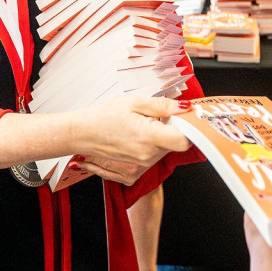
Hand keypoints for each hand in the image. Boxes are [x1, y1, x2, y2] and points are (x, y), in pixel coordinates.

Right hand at [67, 97, 192, 184]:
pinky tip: (141, 133)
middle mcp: (148, 155)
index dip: (188, 126)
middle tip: (159, 115)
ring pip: (168, 149)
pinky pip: (157, 154)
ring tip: (145, 123)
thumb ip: (163, 106)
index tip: (183, 116)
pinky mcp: (139, 167)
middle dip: (174, 127)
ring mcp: (143, 163)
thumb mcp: (135, 103)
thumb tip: (185, 108)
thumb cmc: (104, 117)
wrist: (83, 134)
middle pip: (177, 143)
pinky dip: (155, 143)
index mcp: (148, 137)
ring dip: (164, 135)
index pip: (184, 139)